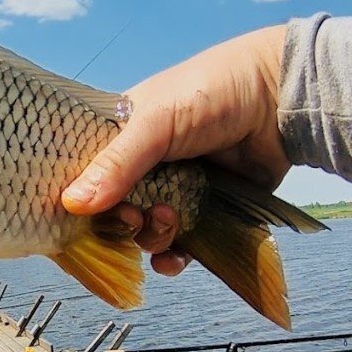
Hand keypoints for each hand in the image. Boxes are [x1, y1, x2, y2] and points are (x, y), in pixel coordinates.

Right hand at [62, 25, 289, 275]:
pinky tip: (174, 259)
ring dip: (152, 237)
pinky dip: (173, 257)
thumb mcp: (155, 123)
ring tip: (171, 219)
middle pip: (115, 212)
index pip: (86, 177)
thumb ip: (116, 164)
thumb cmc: (211, 92)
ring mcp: (176, 189)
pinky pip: (180, 245)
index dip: (83, 201)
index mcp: (122, 137)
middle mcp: (145, 166)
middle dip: (123, 223)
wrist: (281, 98)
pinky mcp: (206, 210)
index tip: (88, 214)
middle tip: (137, 215)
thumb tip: (70, 204)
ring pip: (146, 232)